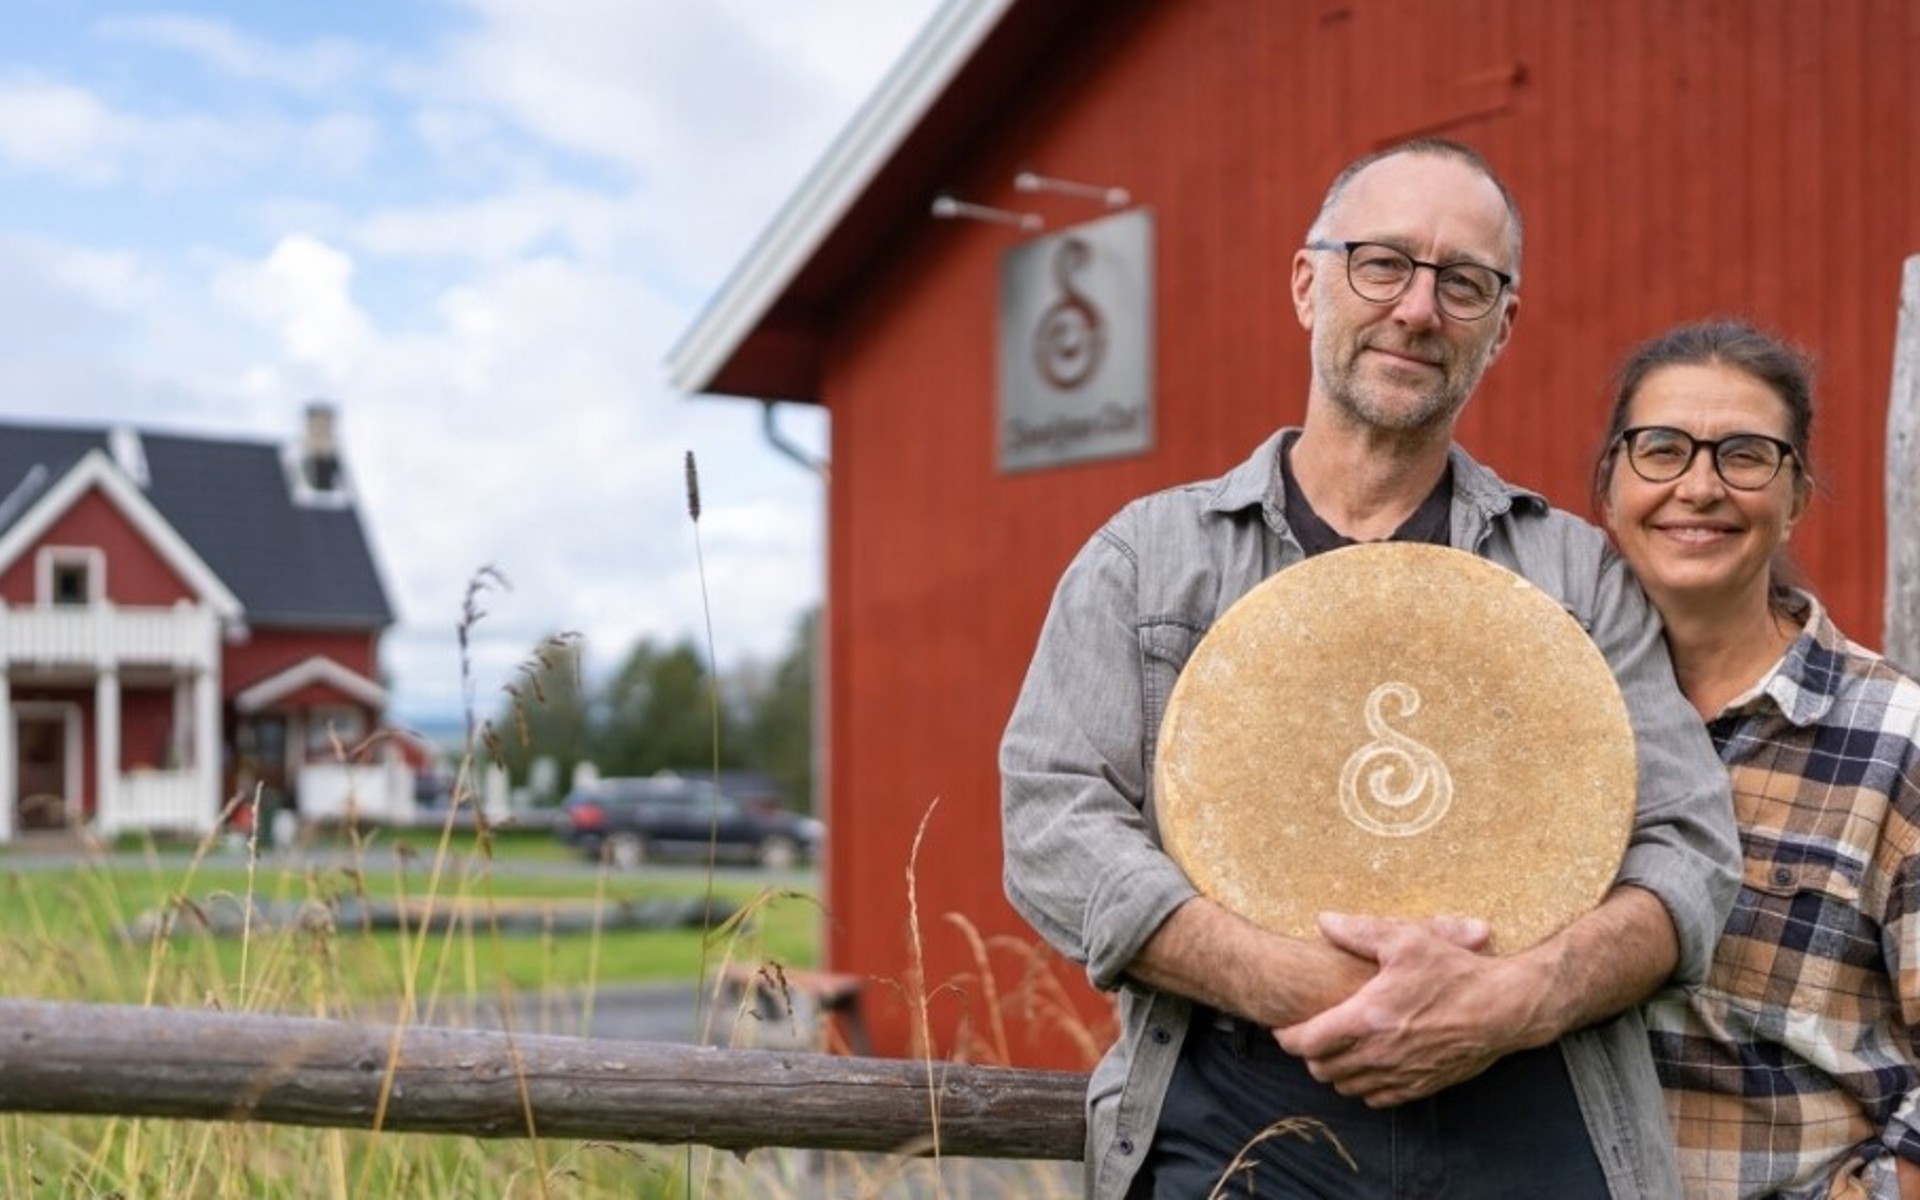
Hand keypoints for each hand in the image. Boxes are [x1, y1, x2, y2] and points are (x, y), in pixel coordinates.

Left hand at [1274, 911, 1535, 1107]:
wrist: (1504, 1009)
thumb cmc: (1455, 972)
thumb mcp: (1406, 940)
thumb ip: (1359, 931)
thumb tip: (1324, 921)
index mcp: (1367, 1019)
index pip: (1306, 1042)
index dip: (1286, 1036)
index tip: (1283, 1025)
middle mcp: (1379, 1055)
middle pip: (1320, 1069)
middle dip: (1308, 1052)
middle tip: (1310, 1032)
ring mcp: (1400, 1075)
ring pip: (1345, 1087)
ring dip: (1334, 1069)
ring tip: (1336, 1046)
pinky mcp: (1420, 1087)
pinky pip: (1375, 1098)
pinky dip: (1363, 1085)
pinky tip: (1368, 1062)